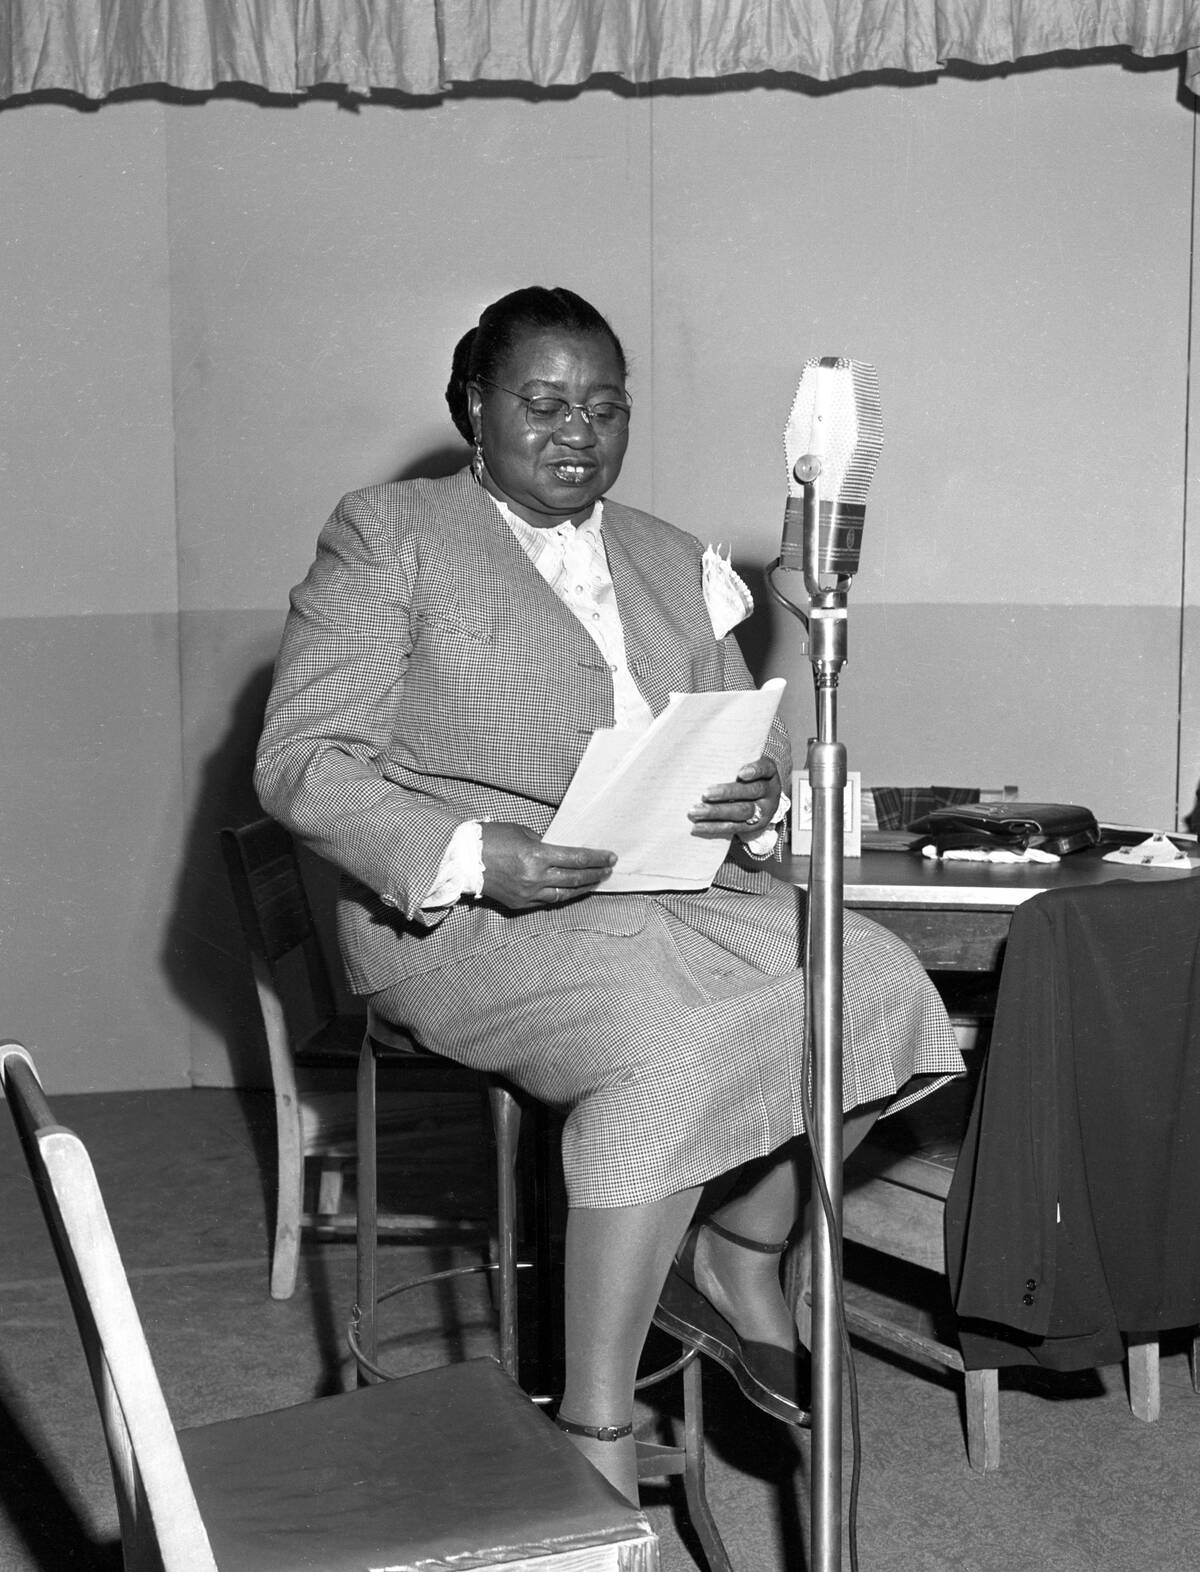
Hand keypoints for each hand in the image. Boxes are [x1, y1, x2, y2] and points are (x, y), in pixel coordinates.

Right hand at [480, 823, 616, 911]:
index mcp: (536, 855)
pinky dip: (563, 895)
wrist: (462, 859)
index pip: (576, 859)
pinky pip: (547, 901)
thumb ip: (543, 845)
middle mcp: (535, 877)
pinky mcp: (519, 904)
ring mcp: (528, 893)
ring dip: (583, 888)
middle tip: (609, 870)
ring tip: (596, 881)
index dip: (596, 858)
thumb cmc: (491, 838)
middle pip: (575, 878)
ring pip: (564, 894)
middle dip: (595, 874)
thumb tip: (560, 855)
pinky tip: (572, 891)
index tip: (611, 857)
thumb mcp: (522, 833)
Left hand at [688, 756, 781, 841]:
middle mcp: (770, 792)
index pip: (765, 768)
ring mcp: (764, 811)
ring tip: (695, 812)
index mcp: (769, 773)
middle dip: (727, 793)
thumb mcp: (744, 764)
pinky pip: (734, 828)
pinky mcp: (754, 827)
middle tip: (704, 794)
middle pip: (751, 792)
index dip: (754, 771)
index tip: (741, 773)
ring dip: (717, 812)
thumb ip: (731, 760)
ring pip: (742, 812)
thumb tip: (698, 758)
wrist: (760, 800)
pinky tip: (697, 827)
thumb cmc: (744, 775)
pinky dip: (714, 827)